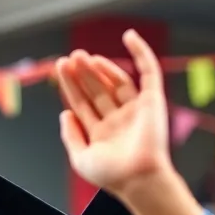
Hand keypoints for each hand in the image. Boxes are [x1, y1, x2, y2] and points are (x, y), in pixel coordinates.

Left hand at [55, 30, 173, 201]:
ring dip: (102, 66)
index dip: (71, 85)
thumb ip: (70, 136)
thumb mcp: (81, 158)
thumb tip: (64, 113)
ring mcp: (136, 109)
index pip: (83, 103)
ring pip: (117, 81)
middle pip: (98, 90)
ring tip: (83, 55)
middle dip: (83, 73)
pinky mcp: (153, 100)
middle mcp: (119, 120)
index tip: (60, 68)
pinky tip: (129, 36)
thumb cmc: (111, 175)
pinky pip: (149, 71)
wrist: (138, 178)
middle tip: (71, 57)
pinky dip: (141, 52)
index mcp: (102, 133)